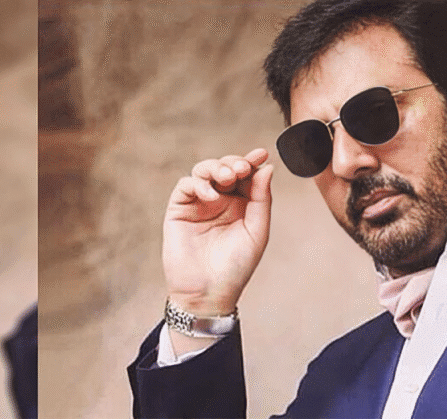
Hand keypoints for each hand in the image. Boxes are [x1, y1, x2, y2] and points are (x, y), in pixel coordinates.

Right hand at [162, 148, 273, 315]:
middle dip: (233, 163)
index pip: (246, 176)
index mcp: (242, 204)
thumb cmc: (236, 266)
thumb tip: (266, 168)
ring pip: (204, 171)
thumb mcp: (257, 232)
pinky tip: (210, 195)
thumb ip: (261, 200)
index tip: (261, 153)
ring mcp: (199, 203)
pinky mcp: (179, 209)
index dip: (252, 162)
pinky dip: (198, 184)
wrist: (209, 292)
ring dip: (216, 168)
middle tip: (241, 168)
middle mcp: (221, 200)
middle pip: (225, 168)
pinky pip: (186, 186)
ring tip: (227, 177)